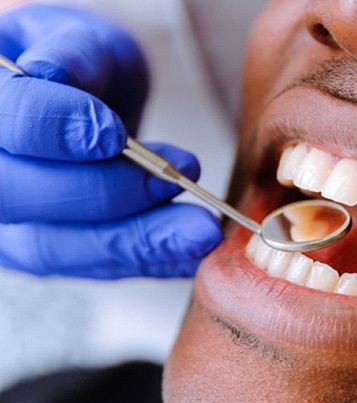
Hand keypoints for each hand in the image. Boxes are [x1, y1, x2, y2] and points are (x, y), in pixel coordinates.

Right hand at [0, 5, 221, 277]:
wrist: (86, 109)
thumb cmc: (85, 71)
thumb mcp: (83, 43)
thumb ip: (72, 54)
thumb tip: (53, 74)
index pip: (0, 123)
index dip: (51, 127)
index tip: (113, 134)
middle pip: (18, 198)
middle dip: (104, 195)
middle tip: (175, 183)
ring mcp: (12, 222)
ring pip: (55, 248)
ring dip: (135, 244)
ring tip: (199, 232)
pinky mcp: (51, 248)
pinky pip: (93, 265)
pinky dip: (146, 260)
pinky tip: (188, 252)